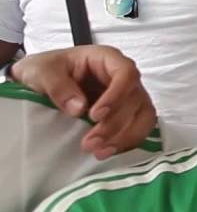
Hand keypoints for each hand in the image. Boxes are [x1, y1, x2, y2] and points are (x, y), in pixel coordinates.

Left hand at [10, 46, 156, 159]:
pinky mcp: (126, 114)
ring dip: (125, 136)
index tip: (94, 116)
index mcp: (107, 59)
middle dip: (114, 124)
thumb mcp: (41, 71)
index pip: (126, 74)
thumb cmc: (44, 70)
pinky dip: (126, 142)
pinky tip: (106, 152)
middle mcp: (124, 77)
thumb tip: (79, 107)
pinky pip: (138, 128)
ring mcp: (128, 96)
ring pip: (143, 116)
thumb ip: (58, 86)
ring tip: (99, 152)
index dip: (116, 96)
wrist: (39, 83)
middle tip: (90, 143)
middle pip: (135, 99)